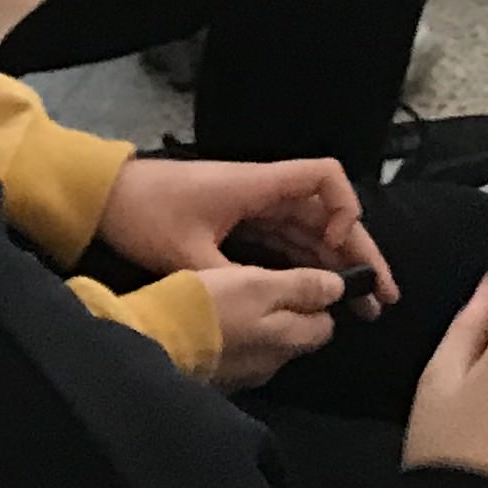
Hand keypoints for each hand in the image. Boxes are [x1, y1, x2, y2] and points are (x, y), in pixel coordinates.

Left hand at [96, 153, 393, 308]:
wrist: (104, 197)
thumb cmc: (145, 212)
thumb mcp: (185, 253)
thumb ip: (232, 280)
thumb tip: (270, 309)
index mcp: (259, 186)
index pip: (325, 177)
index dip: (344, 208)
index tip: (339, 246)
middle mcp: (266, 194)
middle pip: (329, 216)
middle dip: (359, 255)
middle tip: (383, 297)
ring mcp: (255, 210)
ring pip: (311, 234)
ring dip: (339, 267)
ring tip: (364, 308)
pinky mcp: (241, 225)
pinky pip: (287, 243)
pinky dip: (310, 267)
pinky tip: (324, 295)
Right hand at [197, 261, 350, 388]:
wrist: (143, 342)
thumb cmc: (205, 307)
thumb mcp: (256, 284)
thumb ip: (300, 287)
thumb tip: (340, 289)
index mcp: (286, 342)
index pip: (325, 326)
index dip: (319, 300)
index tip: (303, 277)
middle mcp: (269, 366)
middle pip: (297, 338)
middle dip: (292, 314)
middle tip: (266, 283)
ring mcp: (240, 377)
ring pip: (266, 346)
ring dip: (261, 326)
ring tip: (238, 298)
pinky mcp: (213, 380)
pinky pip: (237, 355)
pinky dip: (235, 338)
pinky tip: (216, 320)